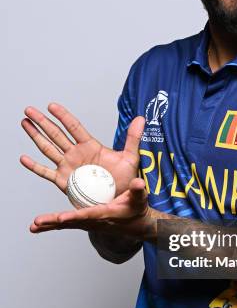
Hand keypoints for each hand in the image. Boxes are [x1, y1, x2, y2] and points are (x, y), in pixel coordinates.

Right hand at [20, 102, 144, 196]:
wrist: (120, 201)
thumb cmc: (124, 180)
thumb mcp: (130, 158)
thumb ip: (133, 138)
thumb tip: (141, 119)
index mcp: (90, 146)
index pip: (74, 127)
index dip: (63, 116)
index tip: (51, 106)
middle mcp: (76, 154)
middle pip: (56, 134)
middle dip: (42, 122)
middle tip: (29, 109)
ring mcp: (68, 167)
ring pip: (48, 148)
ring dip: (35, 136)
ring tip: (24, 122)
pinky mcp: (63, 181)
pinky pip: (46, 173)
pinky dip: (34, 166)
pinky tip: (24, 158)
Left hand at [28, 177, 157, 240]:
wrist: (135, 225)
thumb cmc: (136, 209)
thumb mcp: (139, 198)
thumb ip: (138, 190)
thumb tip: (139, 182)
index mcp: (105, 214)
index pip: (88, 215)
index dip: (75, 217)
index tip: (62, 218)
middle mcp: (93, 221)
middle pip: (71, 222)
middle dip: (54, 222)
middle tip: (39, 222)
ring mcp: (87, 223)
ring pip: (65, 224)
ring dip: (49, 224)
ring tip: (34, 226)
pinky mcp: (83, 222)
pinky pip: (65, 224)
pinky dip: (51, 225)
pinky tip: (37, 227)